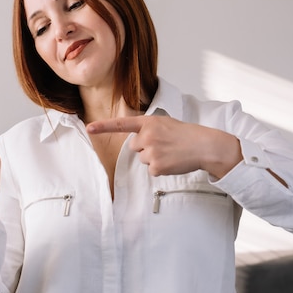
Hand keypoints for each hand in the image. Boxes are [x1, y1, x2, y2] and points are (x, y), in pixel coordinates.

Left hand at [87, 115, 240, 177]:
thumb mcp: (166, 124)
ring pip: (144, 159)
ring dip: (155, 158)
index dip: (104, 126)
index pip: (122, 124)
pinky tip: (173, 162)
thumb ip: (149, 129)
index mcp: (149, 122)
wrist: (204, 145)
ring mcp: (151, 151)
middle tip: (165, 145)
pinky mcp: (156, 166)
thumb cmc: (186, 134)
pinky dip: (162, 169)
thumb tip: (137, 143)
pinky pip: (152, 170)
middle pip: (135, 147)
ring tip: (172, 152)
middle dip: (146, 147)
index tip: (89, 128)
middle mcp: (147, 135)